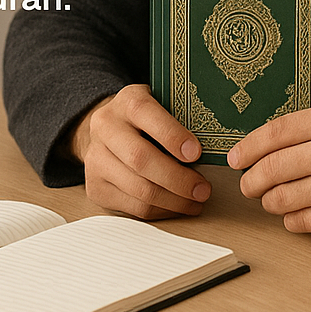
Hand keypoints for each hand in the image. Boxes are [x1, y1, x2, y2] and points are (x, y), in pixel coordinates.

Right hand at [69, 84, 211, 218]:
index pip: (146, 114)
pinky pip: (133, 206)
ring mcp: (95, 158)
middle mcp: (105, 127)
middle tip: (203, 189)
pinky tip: (177, 206)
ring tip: (196, 201)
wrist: (107, 131)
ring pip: (138, 188)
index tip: (196, 153)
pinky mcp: (95, 187)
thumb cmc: (146, 120)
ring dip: (173, 200)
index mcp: (127, 101)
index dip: (172, 135)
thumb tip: (215, 144)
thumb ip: (180, 117)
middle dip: (177, 179)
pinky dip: (161, 210)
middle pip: (141, 159)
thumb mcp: (161, 105)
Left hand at [226, 102, 310, 243]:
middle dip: (251, 179)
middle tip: (248, 184)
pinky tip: (301, 210)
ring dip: (270, 200)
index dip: (248, 147)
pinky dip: (292, 218)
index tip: (235, 158)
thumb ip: (304, 129)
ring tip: (275, 197)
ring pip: (279, 199)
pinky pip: (297, 222)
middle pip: (272, 168)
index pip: (276, 132)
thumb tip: (252, 148)